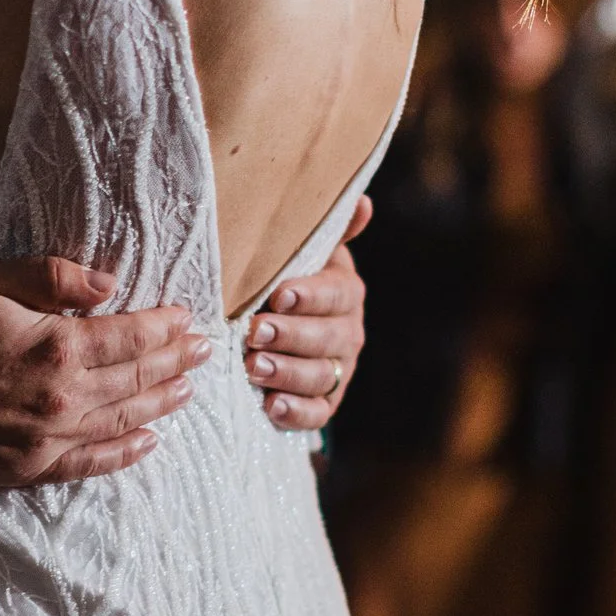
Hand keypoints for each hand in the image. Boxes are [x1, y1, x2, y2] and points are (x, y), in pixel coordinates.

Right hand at [0, 257, 212, 485]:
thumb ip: (51, 278)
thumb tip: (108, 286)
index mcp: (55, 348)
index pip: (130, 337)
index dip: (164, 327)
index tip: (187, 319)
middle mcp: (61, 399)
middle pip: (135, 380)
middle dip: (173, 362)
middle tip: (203, 351)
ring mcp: (47, 440)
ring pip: (122, 422)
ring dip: (160, 404)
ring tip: (187, 389)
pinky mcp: (28, 469)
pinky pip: (90, 464)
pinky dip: (124, 453)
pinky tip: (148, 442)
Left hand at [243, 195, 370, 430]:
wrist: (287, 324)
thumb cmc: (288, 279)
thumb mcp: (303, 252)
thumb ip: (327, 230)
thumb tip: (362, 203)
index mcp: (344, 291)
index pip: (335, 294)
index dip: (309, 296)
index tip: (279, 295)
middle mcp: (347, 332)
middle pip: (326, 338)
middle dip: (289, 336)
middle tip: (253, 333)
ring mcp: (339, 369)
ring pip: (321, 375)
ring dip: (287, 373)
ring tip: (253, 368)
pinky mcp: (325, 402)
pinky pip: (318, 412)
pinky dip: (297, 412)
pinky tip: (272, 407)